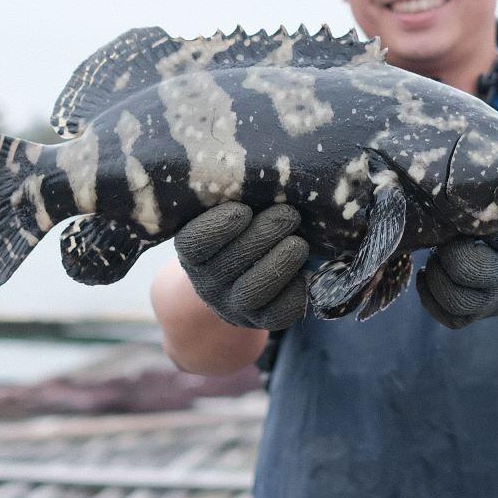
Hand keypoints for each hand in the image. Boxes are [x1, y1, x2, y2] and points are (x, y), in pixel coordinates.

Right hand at [173, 203, 309, 330]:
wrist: (238, 280)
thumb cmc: (238, 232)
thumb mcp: (227, 213)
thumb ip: (238, 197)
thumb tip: (272, 177)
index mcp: (193, 252)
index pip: (196, 243)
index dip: (219, 227)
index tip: (243, 209)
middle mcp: (208, 283)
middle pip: (230, 264)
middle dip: (264, 235)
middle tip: (288, 214)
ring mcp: (234, 306)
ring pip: (253, 291)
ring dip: (280, 263)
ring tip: (299, 243)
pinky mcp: (261, 320)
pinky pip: (279, 313)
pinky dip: (295, 291)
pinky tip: (305, 272)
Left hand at [419, 190, 497, 329]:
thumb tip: (478, 134)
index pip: (484, 225)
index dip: (462, 211)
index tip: (457, 199)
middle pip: (463, 268)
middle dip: (445, 247)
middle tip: (446, 231)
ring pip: (454, 299)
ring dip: (435, 276)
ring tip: (437, 254)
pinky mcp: (493, 311)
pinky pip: (453, 319)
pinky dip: (432, 300)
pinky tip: (431, 275)